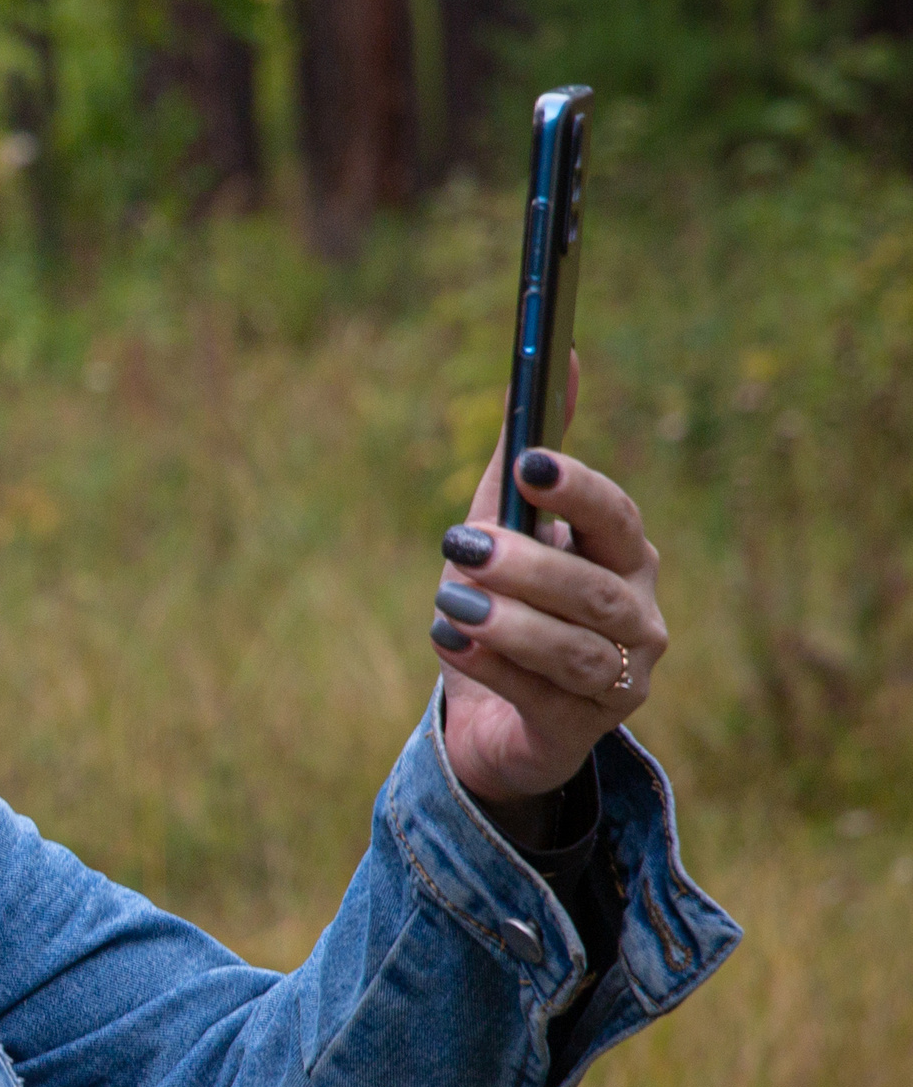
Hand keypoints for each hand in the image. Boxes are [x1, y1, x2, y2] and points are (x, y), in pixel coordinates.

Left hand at [430, 353, 668, 810]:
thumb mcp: (505, 528)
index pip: (617, 519)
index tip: (530, 464)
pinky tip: (451, 640)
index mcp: (626, 559)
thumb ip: (521, 458)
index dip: (579, 491)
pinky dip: (494, 666)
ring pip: (573, 648)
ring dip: (509, 622)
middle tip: (463, 544)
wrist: (495, 717)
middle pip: (593, 587)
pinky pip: (541, 696)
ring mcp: (618, 678)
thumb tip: (559, 357)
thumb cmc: (507, 607)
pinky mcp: (582, 728)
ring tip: (450, 602)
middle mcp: (637, 616)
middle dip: (528, 564)